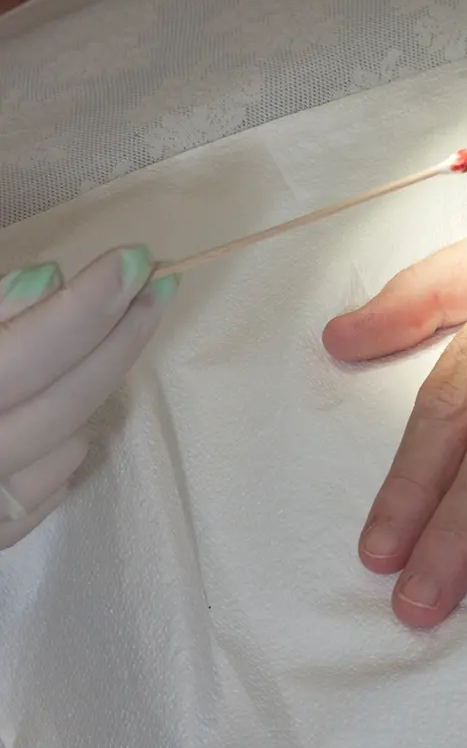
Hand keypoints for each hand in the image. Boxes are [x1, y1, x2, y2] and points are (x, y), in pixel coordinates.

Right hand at [0, 248, 174, 547]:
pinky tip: (63, 411)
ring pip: (63, 445)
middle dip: (117, 338)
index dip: (84, 306)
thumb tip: (45, 283)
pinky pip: (44, 489)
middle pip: (62, 402)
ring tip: (114, 335)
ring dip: (93, 387)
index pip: (27, 354)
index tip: (134, 258)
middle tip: (157, 285)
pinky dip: (63, 444)